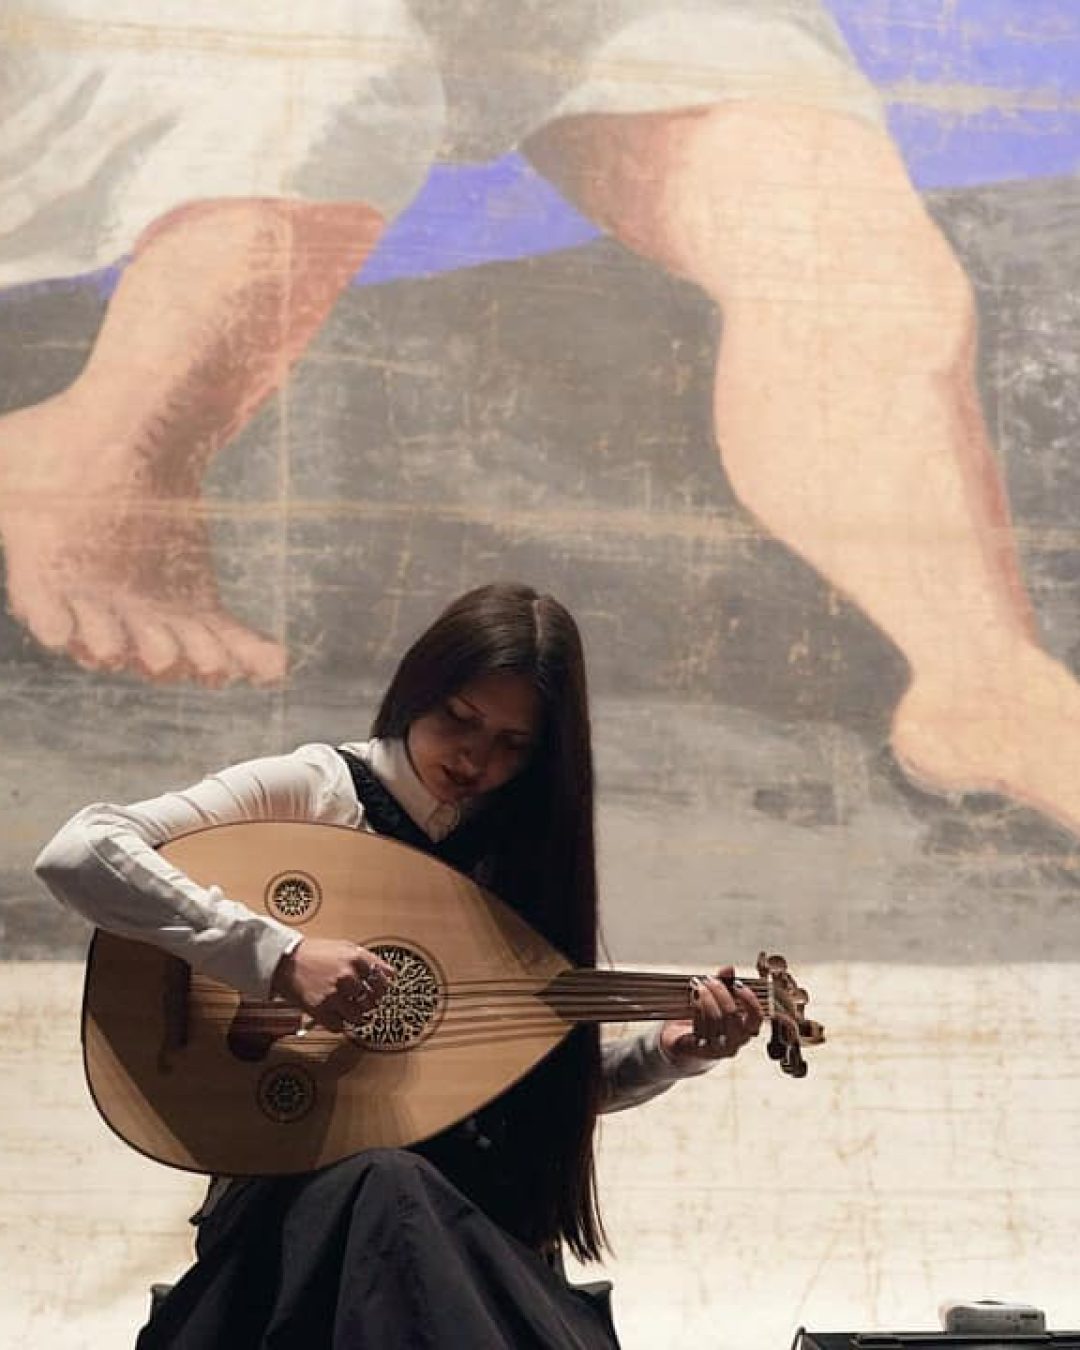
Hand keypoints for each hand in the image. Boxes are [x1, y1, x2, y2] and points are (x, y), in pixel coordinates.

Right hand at [270, 939, 394, 1031]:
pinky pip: (340, 1026)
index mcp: (356, 959)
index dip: (382, 987)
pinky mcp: (320, 1010)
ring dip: (354, 1014)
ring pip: (359, 1016)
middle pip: (373, 1000)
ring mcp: (334, 995)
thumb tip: (390, 974)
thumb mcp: (345, 947)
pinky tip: (334, 1013)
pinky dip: (339, 1023)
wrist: (286, 961)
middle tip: (360, 1000)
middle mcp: (347, 977)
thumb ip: (368, 960)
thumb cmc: (314, 953)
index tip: (378, 990)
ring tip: (345, 1007)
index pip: (384, 980)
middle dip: (368, 1002)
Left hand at [659, 966, 762, 1066]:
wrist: (684, 1046)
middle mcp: (735, 1043)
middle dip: (720, 992)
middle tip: (708, 980)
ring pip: (715, 1019)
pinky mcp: (701, 1050)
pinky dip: (696, 1008)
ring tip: (697, 985)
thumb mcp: (717, 999)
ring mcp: (719, 1049)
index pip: (756, 1018)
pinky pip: (700, 1026)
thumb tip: (729, 968)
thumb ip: (724, 983)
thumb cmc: (705, 1021)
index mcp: (745, 1031)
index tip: (738, 984)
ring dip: (706, 998)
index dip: (750, 1000)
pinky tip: (693, 998)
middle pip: (732, 1015)